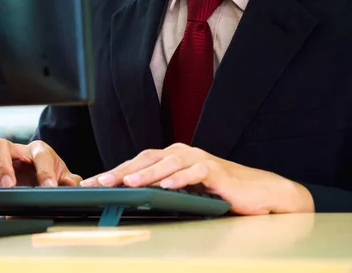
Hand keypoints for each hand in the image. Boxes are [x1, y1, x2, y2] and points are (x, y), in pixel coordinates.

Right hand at [0, 138, 82, 186]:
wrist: (34, 180)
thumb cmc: (46, 176)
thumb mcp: (62, 179)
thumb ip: (69, 181)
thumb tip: (72, 184)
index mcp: (37, 151)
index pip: (40, 155)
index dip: (45, 171)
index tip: (48, 186)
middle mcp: (14, 149)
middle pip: (3, 145)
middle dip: (4, 165)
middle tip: (9, 185)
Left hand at [80, 143, 314, 214]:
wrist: (258, 191)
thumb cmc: (218, 191)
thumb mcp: (184, 191)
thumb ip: (162, 189)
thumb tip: (130, 198)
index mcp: (171, 157)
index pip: (137, 162)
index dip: (115, 172)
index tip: (92, 183)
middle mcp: (182, 153)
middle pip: (146, 159)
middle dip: (122, 171)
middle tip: (100, 182)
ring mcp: (198, 159)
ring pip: (167, 163)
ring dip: (146, 173)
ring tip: (128, 183)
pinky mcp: (215, 169)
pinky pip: (195, 172)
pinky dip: (180, 178)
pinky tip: (167, 186)